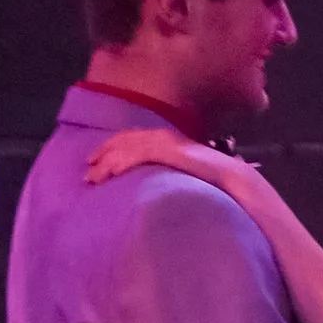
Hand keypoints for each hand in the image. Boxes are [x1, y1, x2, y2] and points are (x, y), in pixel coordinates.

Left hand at [84, 127, 213, 185]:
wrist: (233, 179)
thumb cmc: (213, 182)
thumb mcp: (184, 174)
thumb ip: (166, 175)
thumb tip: (152, 186)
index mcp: (168, 140)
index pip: (134, 139)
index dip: (113, 148)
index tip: (97, 161)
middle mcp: (165, 136)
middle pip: (126, 140)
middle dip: (104, 153)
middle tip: (88, 167)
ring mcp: (167, 142)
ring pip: (128, 147)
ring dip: (107, 162)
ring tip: (92, 177)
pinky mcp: (169, 151)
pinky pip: (139, 154)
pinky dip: (121, 162)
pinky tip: (109, 173)